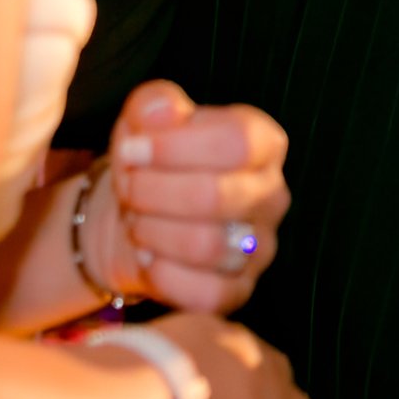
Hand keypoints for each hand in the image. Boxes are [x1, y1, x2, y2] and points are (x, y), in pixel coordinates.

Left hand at [89, 82, 290, 314]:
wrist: (137, 213)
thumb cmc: (150, 159)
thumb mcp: (145, 119)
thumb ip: (154, 104)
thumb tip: (161, 112)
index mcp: (264, 143)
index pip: (236, 142)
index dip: (175, 147)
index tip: (131, 148)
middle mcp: (271, 195)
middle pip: (215, 196)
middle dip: (153, 191)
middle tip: (127, 187)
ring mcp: (260, 248)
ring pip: (206, 246)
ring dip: (153, 231)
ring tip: (136, 219)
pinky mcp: (239, 290)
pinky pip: (206, 294)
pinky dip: (164, 275)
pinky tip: (148, 255)